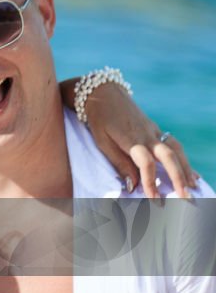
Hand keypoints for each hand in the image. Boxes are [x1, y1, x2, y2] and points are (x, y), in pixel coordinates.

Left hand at [81, 81, 197, 199]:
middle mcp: (147, 135)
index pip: (146, 163)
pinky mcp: (156, 129)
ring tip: (193, 187)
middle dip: (178, 178)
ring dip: (186, 169)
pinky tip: (190, 171)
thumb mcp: (102, 142)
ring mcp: (154, 130)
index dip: (151, 182)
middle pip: (169, 156)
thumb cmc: (99, 119)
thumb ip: (119, 162)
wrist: (103, 93)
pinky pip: (174, 144)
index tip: (154, 199)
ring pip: (176, 149)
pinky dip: (183, 159)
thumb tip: (132, 185)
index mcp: (131, 139)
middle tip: (186, 197)